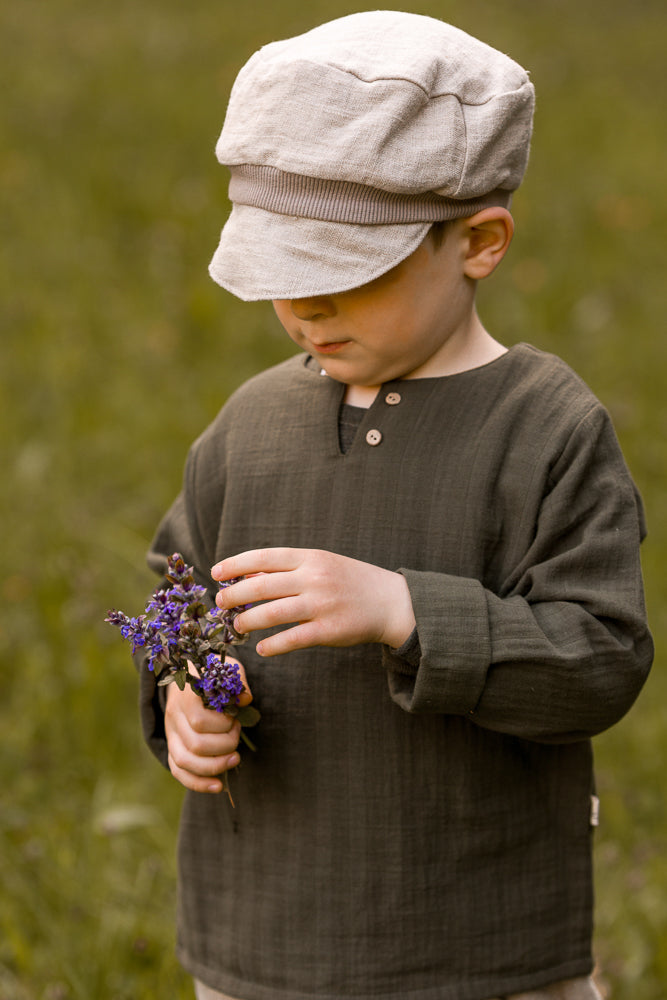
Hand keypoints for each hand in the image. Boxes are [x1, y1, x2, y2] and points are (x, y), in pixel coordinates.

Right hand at [164, 658, 252, 793]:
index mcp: (185, 696)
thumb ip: (238, 682)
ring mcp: (170, 734)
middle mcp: (173, 717)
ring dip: (214, 766)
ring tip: (234, 759)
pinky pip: (179, 772)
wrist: (187, 677)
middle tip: (237, 735)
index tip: (235, 718)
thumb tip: (245, 700)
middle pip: (195, 744)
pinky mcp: (172, 748)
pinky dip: (198, 783)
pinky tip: (219, 786)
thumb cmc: (210, 675)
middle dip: (224, 745)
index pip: (200, 720)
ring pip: (184, 762)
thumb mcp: (225, 670)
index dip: (223, 725)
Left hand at [212, 548, 415, 656]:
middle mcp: (314, 578)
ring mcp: (321, 604)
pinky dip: (272, 645)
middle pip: (261, 585)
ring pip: (272, 613)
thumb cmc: (350, 581)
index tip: (216, 573)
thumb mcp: (322, 564)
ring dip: (248, 621)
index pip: (263, 557)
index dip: (235, 564)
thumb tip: (247, 575)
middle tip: (221, 604)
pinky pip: (292, 639)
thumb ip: (288, 568)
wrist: (391, 602)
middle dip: (235, 595)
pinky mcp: (328, 631)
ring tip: (237, 627)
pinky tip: (262, 648)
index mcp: (310, 557)